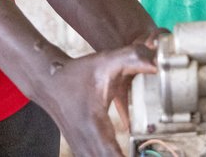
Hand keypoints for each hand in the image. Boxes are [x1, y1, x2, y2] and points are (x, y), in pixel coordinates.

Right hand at [34, 44, 155, 155]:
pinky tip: (122, 155)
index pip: (111, 154)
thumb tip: (156, 64)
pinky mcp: (80, 148)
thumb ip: (133, 58)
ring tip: (137, 156)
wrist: (49, 81)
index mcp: (94, 124)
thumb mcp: (106, 61)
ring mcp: (80, 147)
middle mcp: (85, 141)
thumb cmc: (77, 73)